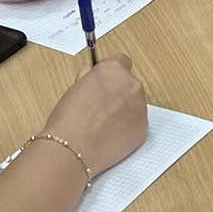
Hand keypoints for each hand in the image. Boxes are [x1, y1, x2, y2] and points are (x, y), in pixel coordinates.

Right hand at [42, 53, 147, 176]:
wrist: (73, 149)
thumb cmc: (68, 120)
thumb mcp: (74, 88)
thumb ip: (90, 78)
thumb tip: (95, 76)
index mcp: (112, 70)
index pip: (121, 61)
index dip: (111, 73)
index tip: (106, 81)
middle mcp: (131, 84)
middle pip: (129, 84)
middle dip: (118, 93)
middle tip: (101, 107)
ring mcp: (140, 106)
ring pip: (134, 104)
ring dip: (124, 110)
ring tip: (103, 125)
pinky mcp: (144, 127)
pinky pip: (137, 123)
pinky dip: (127, 127)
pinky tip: (110, 135)